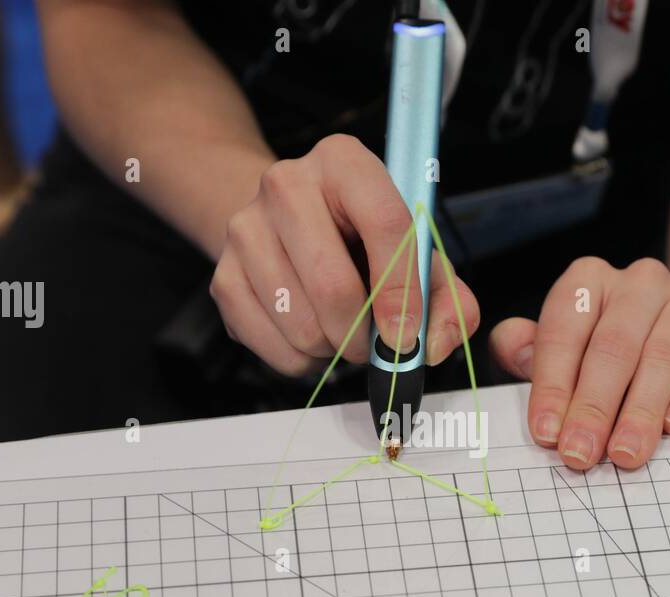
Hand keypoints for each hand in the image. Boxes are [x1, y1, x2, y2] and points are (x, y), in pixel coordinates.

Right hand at [210, 134, 478, 375]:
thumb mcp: (418, 256)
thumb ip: (447, 299)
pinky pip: (272, 346)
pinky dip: (302, 360)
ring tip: (340, 331)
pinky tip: (312, 336)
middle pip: (333, 285)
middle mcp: (287, 184)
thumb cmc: (363, 242)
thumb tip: (433, 345)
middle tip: (373, 346)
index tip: (406, 337)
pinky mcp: (222, 276)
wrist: (287, 227)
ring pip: (301, 324)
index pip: (385, 225)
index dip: (402, 293)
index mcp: (345, 163)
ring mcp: (245, 229)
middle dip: (361, 335)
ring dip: (332, 349)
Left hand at [489, 257, 669, 469]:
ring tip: (626, 453)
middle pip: (612, 347)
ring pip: (661, 355)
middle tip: (582, 454)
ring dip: (640, 411)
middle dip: (593, 408)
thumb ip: (532, 348)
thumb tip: (513, 347)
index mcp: (589, 282)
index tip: (546, 434)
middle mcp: (639, 282)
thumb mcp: (569, 342)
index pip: (563, 332)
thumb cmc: (616, 344)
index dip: (551, 386)